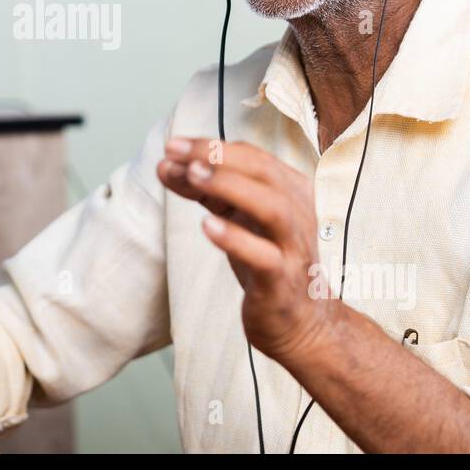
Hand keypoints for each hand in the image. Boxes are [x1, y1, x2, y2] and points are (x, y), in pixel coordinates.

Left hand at [156, 138, 335, 364]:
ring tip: (194, 175)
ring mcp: (294, 247)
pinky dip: (236, 238)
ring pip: (271, 207)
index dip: (211, 146)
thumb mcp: (236, 219)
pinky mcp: (283, 281)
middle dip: (218, 156)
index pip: (253, 156)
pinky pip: (264, 256)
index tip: (171, 145)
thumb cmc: (267, 262)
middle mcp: (298, 212)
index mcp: (291, 191)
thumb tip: (166, 165)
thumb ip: (204, 192)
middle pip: (264, 171)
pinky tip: (207, 225)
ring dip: (231, 186)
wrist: (303, 325)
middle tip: (176, 150)